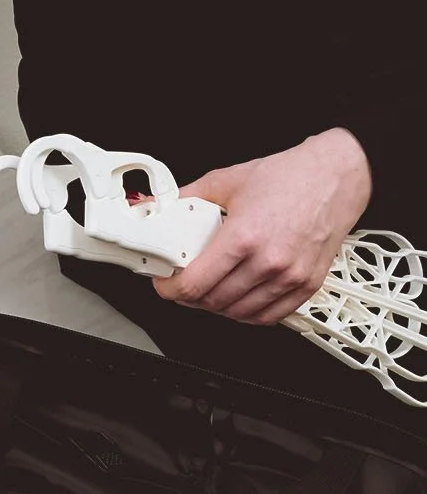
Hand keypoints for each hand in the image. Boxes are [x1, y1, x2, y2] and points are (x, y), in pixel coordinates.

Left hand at [148, 128, 371, 324]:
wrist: (333, 176)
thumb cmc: (287, 177)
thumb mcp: (225, 181)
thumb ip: (188, 197)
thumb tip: (160, 206)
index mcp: (244, 237)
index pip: (196, 283)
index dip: (172, 289)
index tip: (164, 284)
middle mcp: (269, 261)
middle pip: (215, 301)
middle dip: (190, 297)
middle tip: (182, 285)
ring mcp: (291, 277)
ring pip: (240, 312)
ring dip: (217, 307)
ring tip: (207, 291)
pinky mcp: (308, 285)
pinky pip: (270, 316)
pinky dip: (248, 314)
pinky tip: (237, 301)